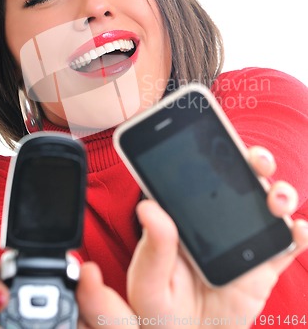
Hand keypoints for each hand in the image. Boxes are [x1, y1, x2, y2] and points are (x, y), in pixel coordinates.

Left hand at [76, 147, 307, 328]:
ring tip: (276, 201)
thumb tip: (147, 206)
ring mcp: (244, 238)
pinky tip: (298, 232)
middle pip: (240, 177)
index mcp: (185, 214)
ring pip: (268, 203)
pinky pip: (289, 243)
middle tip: (255, 160)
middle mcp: (218, 218)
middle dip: (253, 159)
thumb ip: (152, 250)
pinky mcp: (266, 264)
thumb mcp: (148, 285)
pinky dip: (300, 233)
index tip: (214, 129)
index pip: (198, 172)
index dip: (208, 148)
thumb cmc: (162, 313)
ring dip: (280, 192)